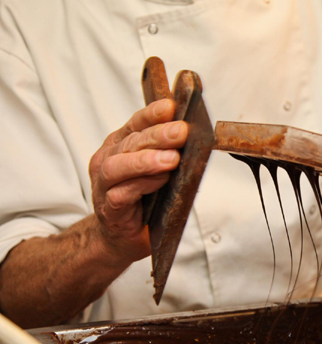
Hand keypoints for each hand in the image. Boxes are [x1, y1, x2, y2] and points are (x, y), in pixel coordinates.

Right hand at [88, 99, 187, 262]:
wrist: (120, 237)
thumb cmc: (142, 200)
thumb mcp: (157, 170)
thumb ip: (169, 152)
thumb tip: (195, 136)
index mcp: (121, 145)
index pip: (136, 123)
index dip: (152, 114)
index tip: (171, 106)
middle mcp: (108, 160)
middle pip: (131, 142)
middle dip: (158, 135)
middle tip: (181, 131)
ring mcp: (104, 184)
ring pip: (119, 166)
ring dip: (146, 160)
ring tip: (171, 159)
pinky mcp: (109, 209)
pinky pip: (121, 194)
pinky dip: (142, 186)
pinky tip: (159, 181)